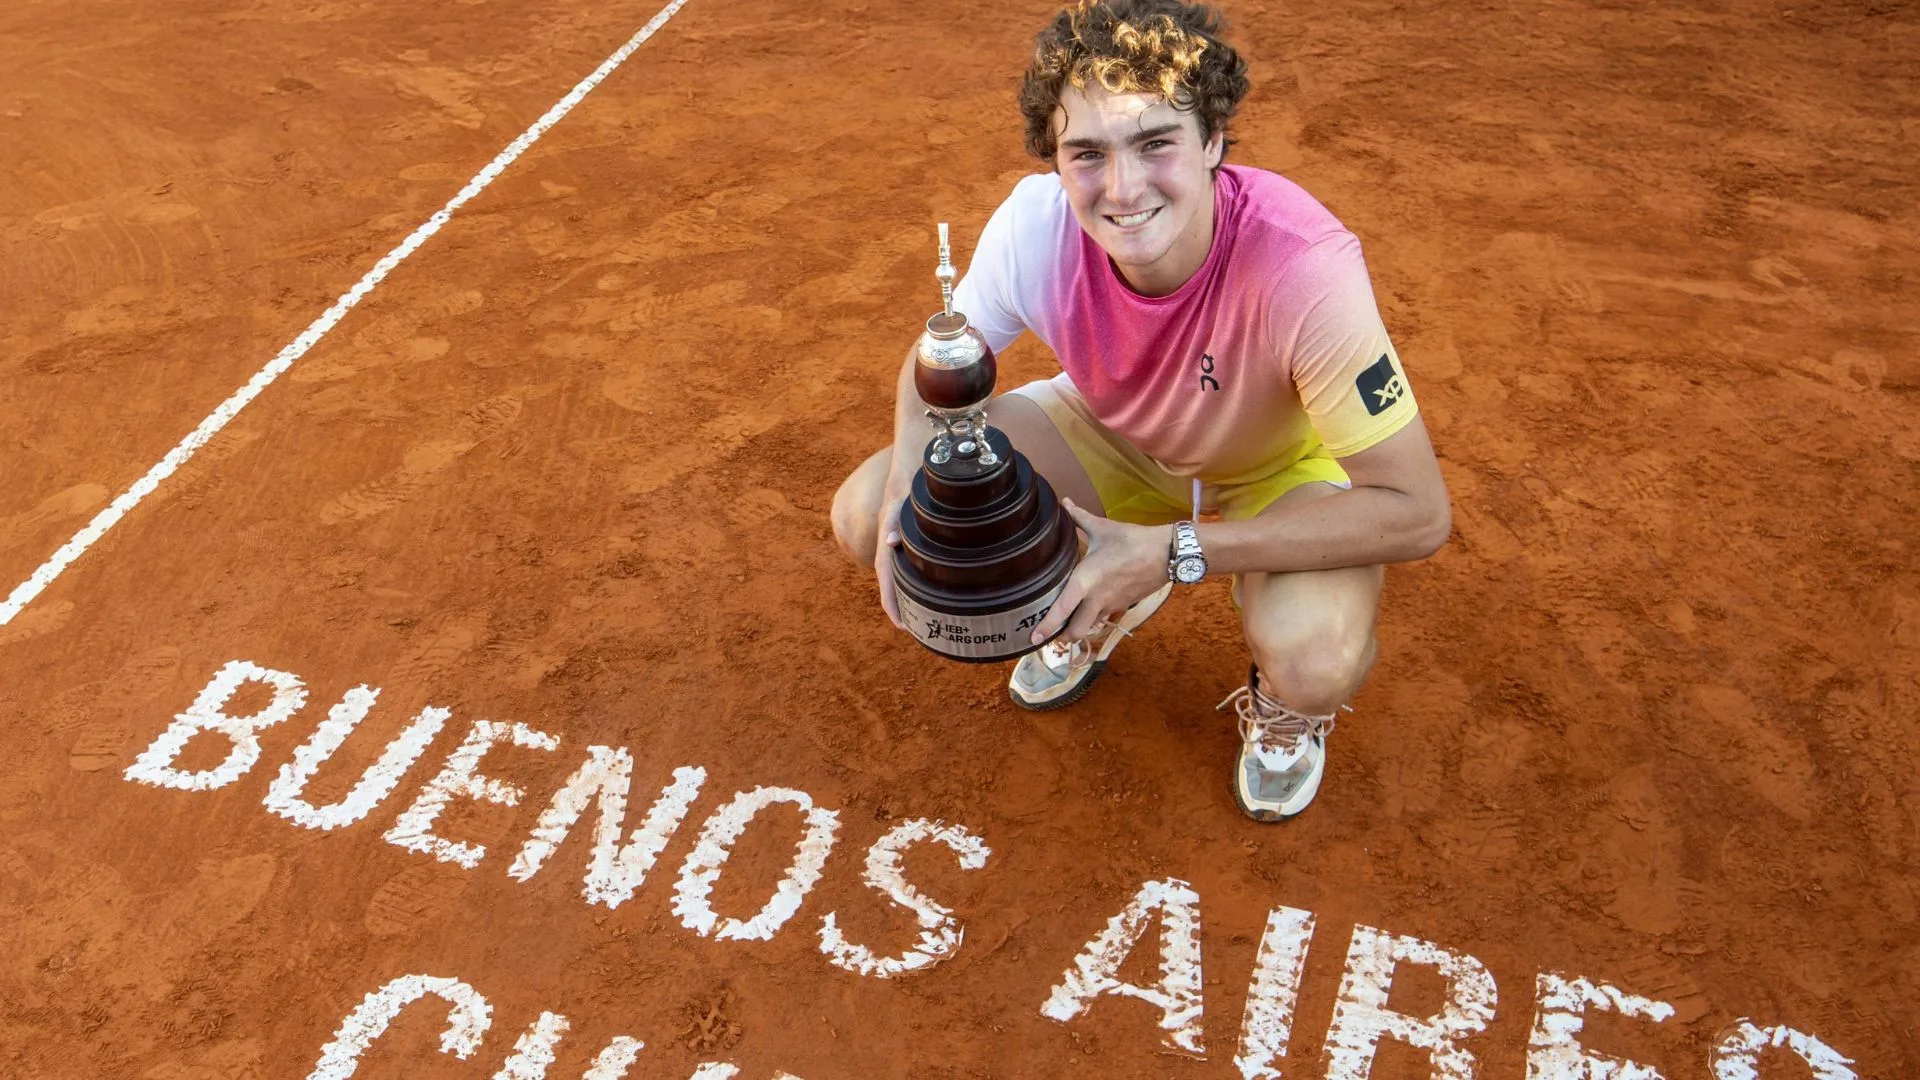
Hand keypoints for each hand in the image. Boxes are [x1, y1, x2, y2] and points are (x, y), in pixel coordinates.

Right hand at [873, 472, 915, 630]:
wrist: (912, 469)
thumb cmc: (908, 486)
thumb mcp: (901, 501)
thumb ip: (895, 520)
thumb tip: (889, 541)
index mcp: (887, 543)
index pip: (886, 580)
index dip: (892, 604)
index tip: (902, 626)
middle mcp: (892, 548)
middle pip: (893, 586)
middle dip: (903, 609)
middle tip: (920, 631)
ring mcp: (900, 547)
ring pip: (902, 579)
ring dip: (909, 599)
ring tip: (927, 619)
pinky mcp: (909, 544)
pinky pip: (910, 569)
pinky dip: (916, 584)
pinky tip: (931, 592)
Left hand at [1029, 499, 1170, 645]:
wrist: (1166, 553)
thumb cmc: (1132, 540)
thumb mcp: (1102, 528)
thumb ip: (1079, 517)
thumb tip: (1065, 502)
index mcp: (1085, 581)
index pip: (1061, 610)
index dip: (1046, 627)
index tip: (1033, 638)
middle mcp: (1096, 599)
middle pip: (1075, 632)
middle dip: (1062, 636)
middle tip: (1051, 631)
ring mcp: (1111, 605)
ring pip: (1090, 627)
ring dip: (1078, 627)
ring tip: (1068, 619)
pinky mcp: (1123, 606)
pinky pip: (1104, 616)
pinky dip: (1095, 616)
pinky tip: (1092, 604)